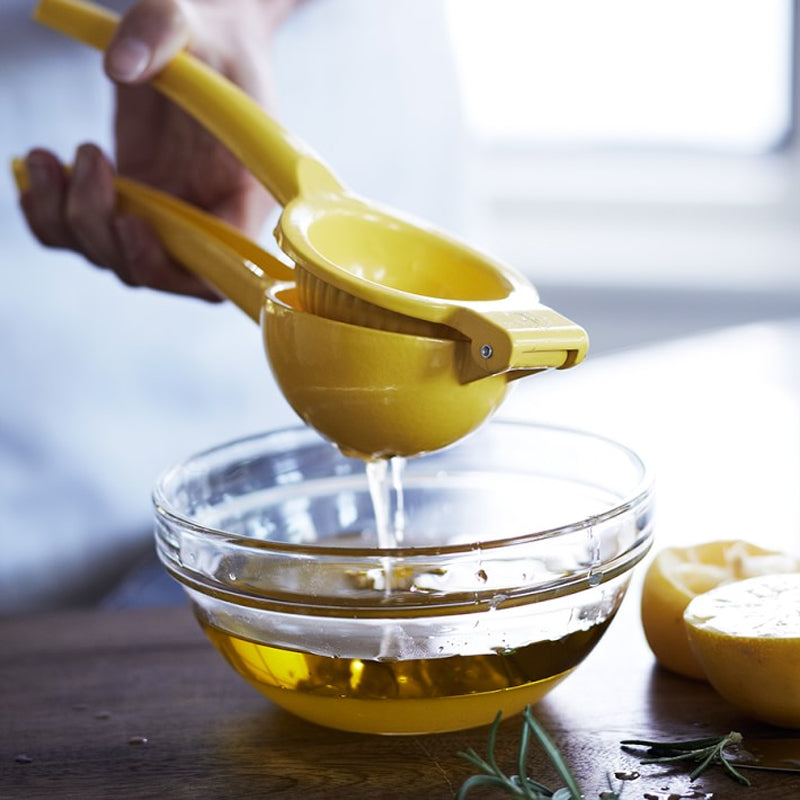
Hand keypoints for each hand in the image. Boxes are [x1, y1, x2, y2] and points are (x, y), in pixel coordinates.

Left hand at [19, 0, 294, 299]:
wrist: (198, 39)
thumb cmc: (210, 37)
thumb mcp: (190, 23)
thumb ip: (161, 35)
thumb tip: (121, 67)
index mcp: (242, 196)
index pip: (218, 268)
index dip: (173, 265)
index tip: (132, 221)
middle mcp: (205, 218)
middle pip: (154, 271)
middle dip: (104, 230)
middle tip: (89, 159)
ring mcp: (164, 215)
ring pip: (109, 257)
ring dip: (68, 221)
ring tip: (48, 157)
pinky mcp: (129, 202)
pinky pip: (81, 235)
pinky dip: (48, 215)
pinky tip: (42, 167)